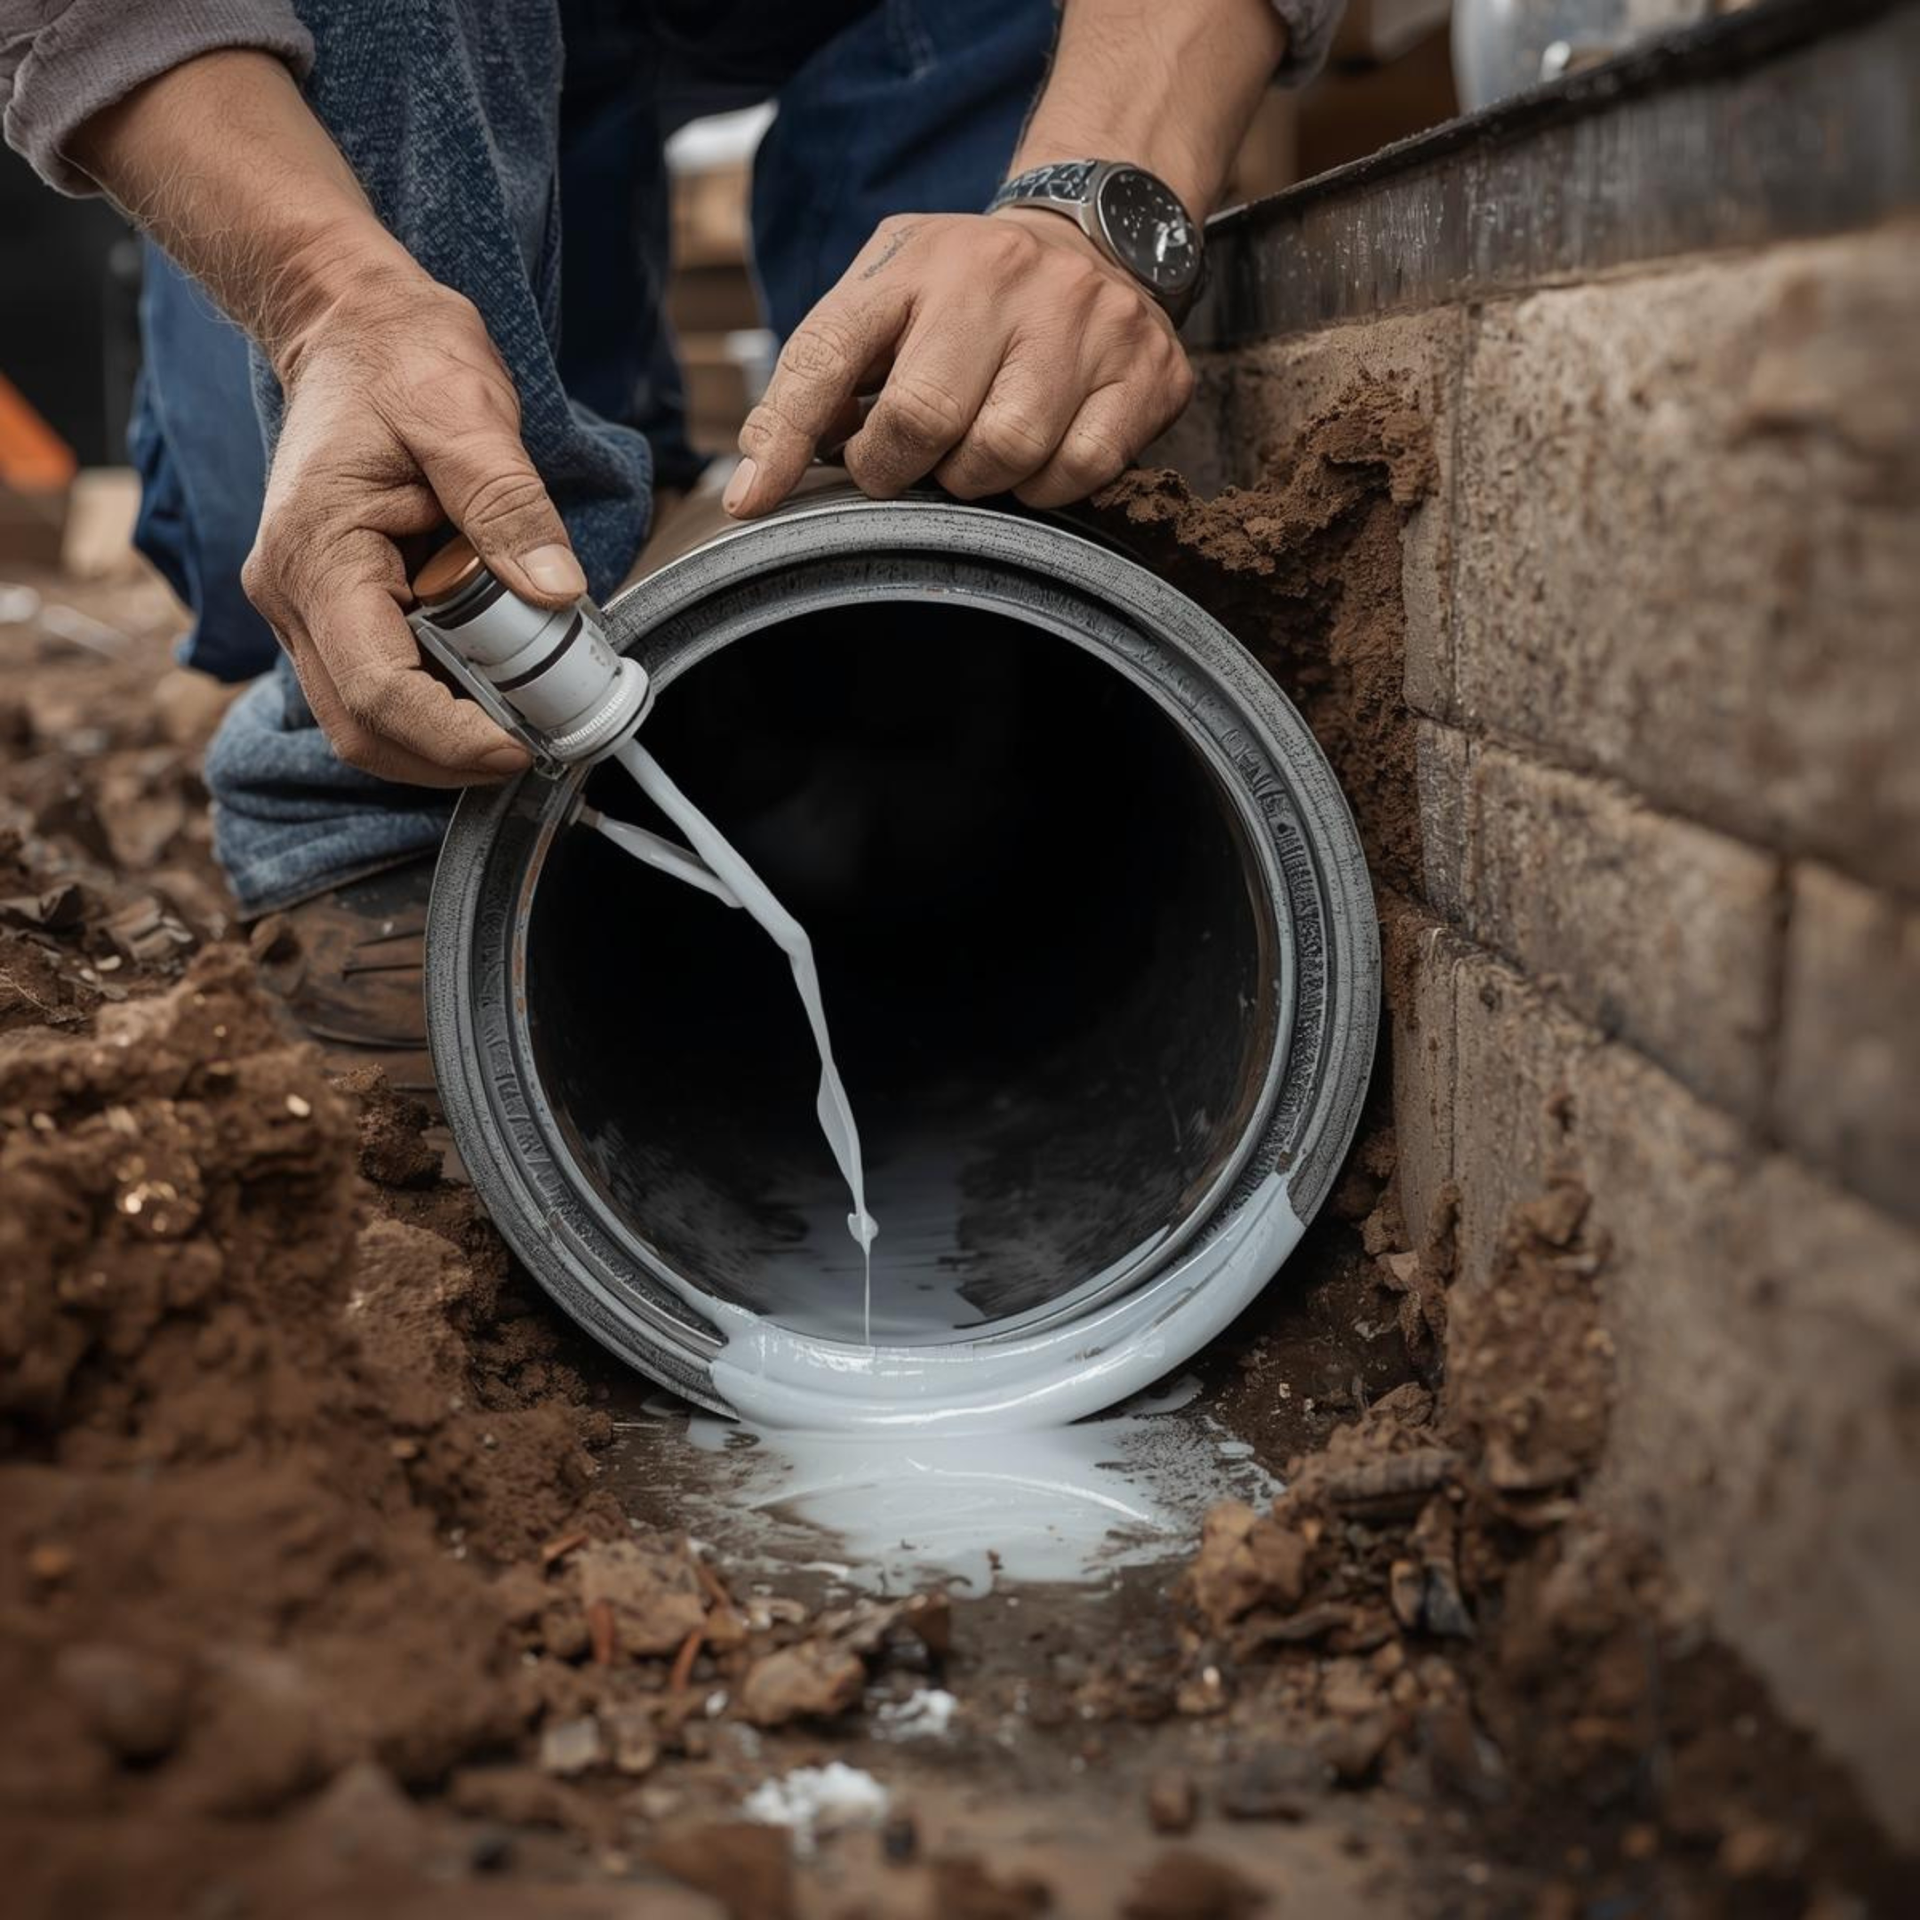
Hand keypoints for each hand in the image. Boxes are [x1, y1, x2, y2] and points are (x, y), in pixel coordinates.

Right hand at [243, 269, 584, 783]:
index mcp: (314, 554)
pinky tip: (500, 689)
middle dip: (451, 757)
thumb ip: (509, 504)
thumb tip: (558, 592)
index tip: (522, 747)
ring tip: (529, 719)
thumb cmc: (402, 358)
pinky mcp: (336, 612)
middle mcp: (293, 596)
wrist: (353, 328)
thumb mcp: (466, 413)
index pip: (375, 689)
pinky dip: (441, 709)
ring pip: (368, 723)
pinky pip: (381, 689)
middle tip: (542, 743)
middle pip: (363, 729)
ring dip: (447, 741)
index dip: (450, 737)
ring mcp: (308, 609)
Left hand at [725, 209, 1193, 517]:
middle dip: (901, 468)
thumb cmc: (964, 294)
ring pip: (1007, 453)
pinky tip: (1038, 456)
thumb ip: (815, 385)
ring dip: (979, 482)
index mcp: (914, 259)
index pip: (827, 354)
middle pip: (926, 419)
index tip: (753, 504)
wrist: (1095, 233)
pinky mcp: (1147, 367)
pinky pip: (1081, 469)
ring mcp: (1084, 318)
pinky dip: (1047, 487)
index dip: (785, 440)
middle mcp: (1001, 276)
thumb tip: (752, 485)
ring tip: (976, 453)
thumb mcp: (880, 305)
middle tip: (908, 466)